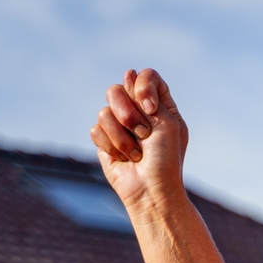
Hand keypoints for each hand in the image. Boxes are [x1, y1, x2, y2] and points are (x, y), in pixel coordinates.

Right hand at [90, 69, 188, 211]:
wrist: (151, 189)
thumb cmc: (166, 159)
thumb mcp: (166, 123)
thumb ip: (147, 96)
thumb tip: (129, 73)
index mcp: (159, 106)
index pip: (146, 77)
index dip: (142, 87)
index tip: (149, 108)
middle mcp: (138, 112)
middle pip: (117, 89)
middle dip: (128, 113)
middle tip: (143, 133)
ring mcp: (119, 125)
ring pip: (104, 111)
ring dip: (122, 135)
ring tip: (136, 152)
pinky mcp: (104, 140)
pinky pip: (95, 130)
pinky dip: (112, 146)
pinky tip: (125, 158)